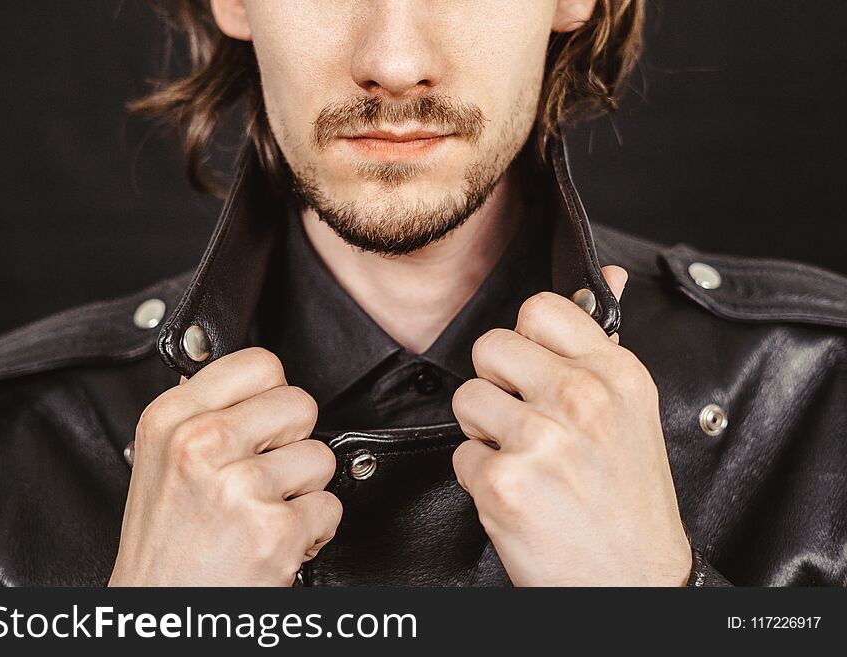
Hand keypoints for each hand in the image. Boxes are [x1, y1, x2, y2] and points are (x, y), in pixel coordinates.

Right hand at [108, 348, 340, 585]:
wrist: (161, 615)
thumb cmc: (165, 547)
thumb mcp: (160, 463)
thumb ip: (203, 414)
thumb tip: (249, 379)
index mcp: (172, 420)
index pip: (260, 363)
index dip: (273, 394)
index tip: (262, 421)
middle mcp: (202, 445)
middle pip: (300, 404)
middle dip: (293, 443)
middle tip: (262, 475)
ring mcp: (241, 486)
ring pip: (321, 456)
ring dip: (303, 491)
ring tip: (264, 513)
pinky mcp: (275, 529)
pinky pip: (330, 507)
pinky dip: (313, 531)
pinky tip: (276, 541)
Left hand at [451, 267, 691, 585]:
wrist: (633, 585)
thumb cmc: (630, 502)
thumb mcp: (634, 412)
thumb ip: (604, 343)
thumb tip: (609, 276)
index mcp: (616, 374)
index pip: (538, 308)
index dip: (527, 341)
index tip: (537, 369)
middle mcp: (580, 398)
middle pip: (489, 347)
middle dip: (497, 384)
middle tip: (526, 420)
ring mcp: (540, 440)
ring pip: (466, 400)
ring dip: (485, 433)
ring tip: (526, 462)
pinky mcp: (504, 482)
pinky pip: (460, 456)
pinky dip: (481, 480)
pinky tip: (520, 496)